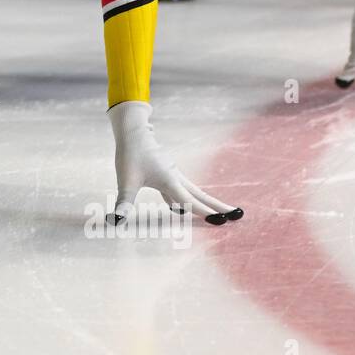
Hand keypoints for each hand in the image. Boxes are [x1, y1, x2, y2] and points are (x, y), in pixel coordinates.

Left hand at [106, 101, 241, 225]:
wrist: (133, 133)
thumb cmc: (129, 156)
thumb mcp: (125, 182)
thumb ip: (123, 202)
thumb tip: (115, 221)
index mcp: (169, 181)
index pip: (189, 202)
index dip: (205, 213)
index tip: (221, 221)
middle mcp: (176, 178)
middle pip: (201, 196)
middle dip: (219, 207)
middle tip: (239, 216)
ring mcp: (174, 176)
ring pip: (195, 192)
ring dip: (209, 203)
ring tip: (224, 212)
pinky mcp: (168, 175)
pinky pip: (183, 191)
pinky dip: (190, 200)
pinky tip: (184, 209)